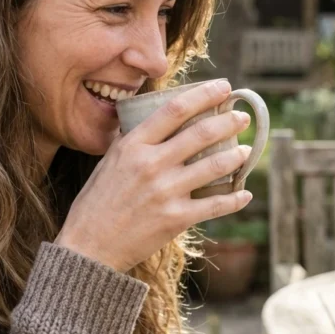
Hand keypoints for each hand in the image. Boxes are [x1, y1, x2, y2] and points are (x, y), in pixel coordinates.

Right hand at [54, 79, 252, 273]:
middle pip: (201, 133)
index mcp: (133, 145)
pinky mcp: (176, 218)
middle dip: (229, 121)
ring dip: (236, 156)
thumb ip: (132, 141)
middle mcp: (151, 164)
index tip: (224, 87)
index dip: (204, 94)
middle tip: (242, 116)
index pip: (175, 109)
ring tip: (246, 151)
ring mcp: (165, 192)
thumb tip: (152, 120)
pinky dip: (235, 198)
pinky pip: (215, 205)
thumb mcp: (108, 162)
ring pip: (214, 166)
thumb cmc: (96, 202)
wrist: (89, 246)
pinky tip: (244, 193)